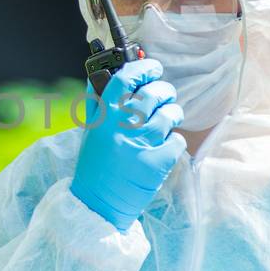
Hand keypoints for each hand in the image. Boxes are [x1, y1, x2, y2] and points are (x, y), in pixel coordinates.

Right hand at [69, 59, 185, 231]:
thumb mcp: (92, 131)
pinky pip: (177, 140)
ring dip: (173, 115)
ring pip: (170, 114)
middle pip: (153, 93)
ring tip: (167, 121)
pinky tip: (163, 148)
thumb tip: (100, 72)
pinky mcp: (157, 162)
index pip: (125, 78)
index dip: (143, 67)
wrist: (98, 203)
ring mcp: (140, 144)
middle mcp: (121, 127)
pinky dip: (174, 142)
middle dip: (164, 91)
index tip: (152, 68)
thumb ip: (98, 103)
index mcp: (103, 117)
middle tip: (164, 97)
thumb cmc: (95, 165)